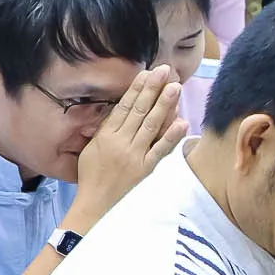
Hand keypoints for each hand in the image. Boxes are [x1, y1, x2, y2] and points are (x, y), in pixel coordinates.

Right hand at [72, 67, 186, 225]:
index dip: (136, 89)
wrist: (93, 203)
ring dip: (163, 105)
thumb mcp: (92, 148)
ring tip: (174, 88)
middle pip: (139, 111)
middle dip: (152, 89)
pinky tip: (183, 123)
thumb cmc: (92, 175)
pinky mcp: (145, 169)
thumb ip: (106, 129)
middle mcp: (119, 142)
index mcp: (105, 135)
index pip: (124, 107)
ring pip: (150, 126)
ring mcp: (133, 155)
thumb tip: (121, 108)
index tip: (146, 73)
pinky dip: (171, 136)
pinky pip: (160, 151)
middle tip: (164, 70)